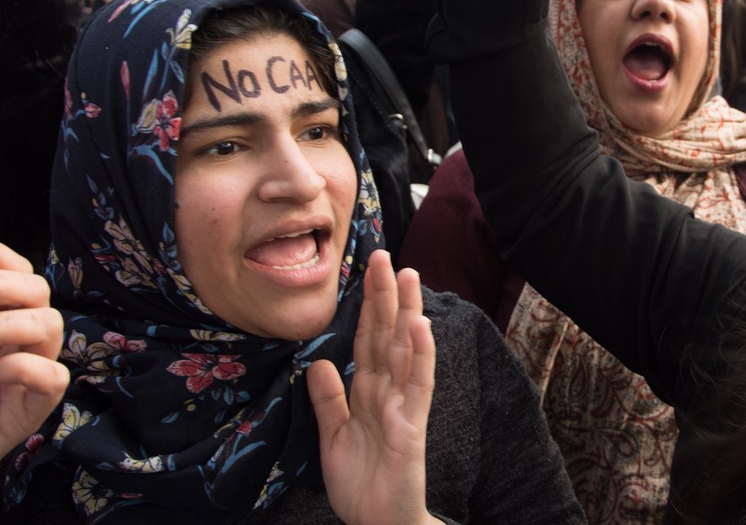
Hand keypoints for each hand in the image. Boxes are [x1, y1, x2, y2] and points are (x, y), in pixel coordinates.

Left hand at [0, 242, 68, 454]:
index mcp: (3, 316)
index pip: (18, 271)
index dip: (3, 260)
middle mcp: (23, 336)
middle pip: (39, 289)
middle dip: (6, 285)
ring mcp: (36, 366)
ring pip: (51, 324)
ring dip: (10, 325)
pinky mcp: (41, 402)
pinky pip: (52, 375)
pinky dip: (23, 368)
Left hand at [309, 250, 438, 524]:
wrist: (380, 524)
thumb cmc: (362, 485)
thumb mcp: (332, 437)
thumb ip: (328, 400)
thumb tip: (318, 362)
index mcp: (369, 393)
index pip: (368, 341)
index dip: (366, 307)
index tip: (366, 271)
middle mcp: (390, 392)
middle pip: (387, 335)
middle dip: (386, 296)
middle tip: (383, 256)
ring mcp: (404, 406)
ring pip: (407, 351)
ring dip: (407, 312)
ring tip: (408, 276)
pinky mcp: (412, 426)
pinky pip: (418, 385)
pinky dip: (421, 354)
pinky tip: (419, 327)